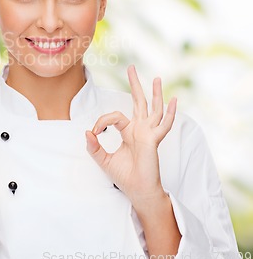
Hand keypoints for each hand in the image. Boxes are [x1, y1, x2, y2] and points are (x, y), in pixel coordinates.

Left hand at [85, 65, 176, 206]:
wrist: (137, 191)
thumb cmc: (124, 176)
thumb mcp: (103, 159)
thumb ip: (93, 147)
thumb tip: (86, 132)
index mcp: (129, 131)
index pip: (115, 116)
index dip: (102, 121)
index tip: (94, 132)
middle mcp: (140, 129)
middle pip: (138, 101)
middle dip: (134, 84)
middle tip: (131, 67)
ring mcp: (149, 134)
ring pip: (153, 109)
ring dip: (154, 93)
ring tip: (155, 78)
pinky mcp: (154, 141)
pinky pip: (163, 126)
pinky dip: (170, 114)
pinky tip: (174, 101)